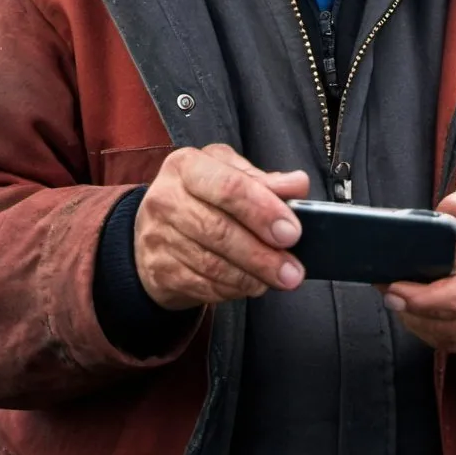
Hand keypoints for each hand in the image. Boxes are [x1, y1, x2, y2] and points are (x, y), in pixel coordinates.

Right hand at [134, 144, 309, 310]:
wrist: (157, 229)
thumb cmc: (203, 196)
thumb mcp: (231, 175)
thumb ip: (266, 181)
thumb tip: (297, 184)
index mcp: (187, 165)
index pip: (227, 186)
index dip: (262, 210)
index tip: (292, 231)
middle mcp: (166, 198)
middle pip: (219, 230)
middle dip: (262, 254)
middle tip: (292, 268)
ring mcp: (158, 236)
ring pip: (211, 263)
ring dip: (252, 276)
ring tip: (280, 278)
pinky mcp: (159, 271)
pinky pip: (202, 285)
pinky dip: (233, 289)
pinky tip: (252, 285)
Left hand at [382, 180, 455, 357]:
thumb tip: (445, 212)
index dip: (425, 296)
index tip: (396, 286)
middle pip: (453, 323)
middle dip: (413, 310)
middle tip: (389, 291)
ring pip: (450, 339)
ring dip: (418, 322)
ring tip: (399, 299)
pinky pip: (455, 346)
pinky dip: (430, 331)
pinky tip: (417, 312)